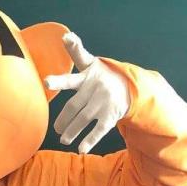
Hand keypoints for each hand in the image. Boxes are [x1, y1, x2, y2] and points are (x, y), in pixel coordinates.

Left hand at [44, 32, 130, 154]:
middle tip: (56, 129)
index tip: (65, 45)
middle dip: (64, 117)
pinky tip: (80, 149)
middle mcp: (96, 86)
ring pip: (84, 118)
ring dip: (72, 130)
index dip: (72, 51)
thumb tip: (66, 36)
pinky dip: (90, 139)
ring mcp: (104, 101)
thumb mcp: (90, 62)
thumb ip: (76, 50)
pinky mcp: (111, 115)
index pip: (79, 60)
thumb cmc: (102, 74)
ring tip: (63, 138)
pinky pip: (99, 129)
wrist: (130, 87)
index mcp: (89, 71)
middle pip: (76, 103)